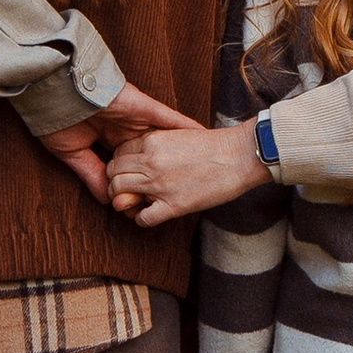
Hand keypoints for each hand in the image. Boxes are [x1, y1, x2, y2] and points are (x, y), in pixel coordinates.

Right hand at [33, 83, 197, 206]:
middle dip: (167, 167)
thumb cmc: (57, 120)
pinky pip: (168, 117)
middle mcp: (125, 130)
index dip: (142, 179)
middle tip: (186, 181)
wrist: (54, 92)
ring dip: (182, 147)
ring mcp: (135, 118)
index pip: (132, 163)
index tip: (153, 196)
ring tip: (203, 158)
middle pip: (152, 153)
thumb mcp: (74, 154)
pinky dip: (184, 126)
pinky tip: (201, 135)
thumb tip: (109, 200)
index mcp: (107, 140)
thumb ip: (92, 174)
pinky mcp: (141, 106)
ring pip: (164, 136)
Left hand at [107, 119, 270, 225]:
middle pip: (113, 174)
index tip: (130, 171)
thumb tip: (140, 156)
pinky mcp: (173, 206)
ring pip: (119, 194)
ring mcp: (159, 185)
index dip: (121, 164)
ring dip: (125, 200)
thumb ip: (155, 143)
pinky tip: (153, 213)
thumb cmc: (213, 145)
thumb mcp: (178, 133)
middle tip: (130, 189)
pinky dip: (142, 219)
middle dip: (117, 182)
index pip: (118, 154)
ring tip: (138, 202)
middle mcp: (150, 162)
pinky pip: (142, 219)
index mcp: (151, 141)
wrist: (239, 156)